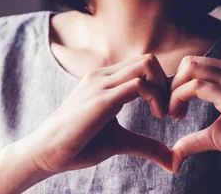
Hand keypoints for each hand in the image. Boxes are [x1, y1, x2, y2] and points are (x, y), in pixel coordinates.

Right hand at [16, 54, 174, 174]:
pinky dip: (156, 98)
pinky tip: (157, 117)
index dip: (163, 86)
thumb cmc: (79, 145)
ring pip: (147, 65)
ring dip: (165, 89)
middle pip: (149, 60)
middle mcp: (103, 76)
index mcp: (105, 80)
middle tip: (171, 112)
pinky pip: (138, 84)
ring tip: (164, 115)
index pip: (144, 66)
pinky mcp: (101, 100)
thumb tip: (173, 161)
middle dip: (168, 84)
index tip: (169, 112)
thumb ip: (146, 145)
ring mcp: (101, 84)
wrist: (46, 152)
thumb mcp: (120, 142)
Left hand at [168, 56, 220, 172]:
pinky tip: (179, 116)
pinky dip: (179, 98)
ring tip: (174, 115)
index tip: (173, 108)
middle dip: (172, 85)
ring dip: (174, 92)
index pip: (196, 64)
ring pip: (191, 70)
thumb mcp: (219, 136)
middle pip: (190, 62)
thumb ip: (196, 138)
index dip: (178, 84)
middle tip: (170, 111)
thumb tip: (175, 152)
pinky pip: (198, 87)